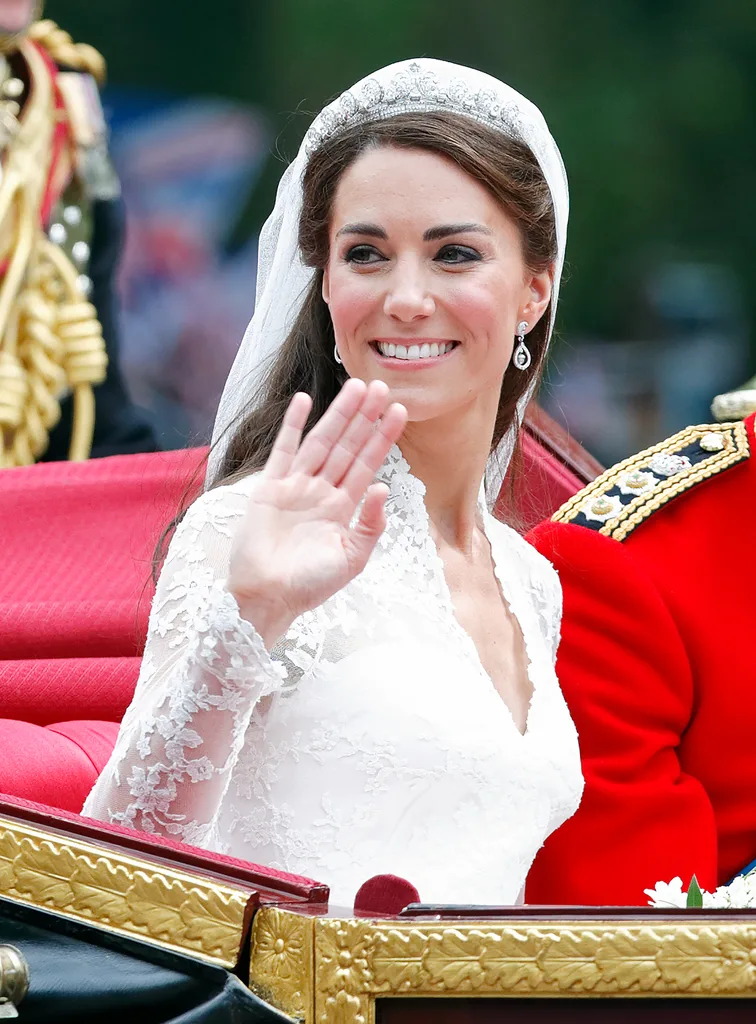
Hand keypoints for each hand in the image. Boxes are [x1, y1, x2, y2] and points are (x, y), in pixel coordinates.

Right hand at [227, 379, 406, 647]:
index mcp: (343, 508)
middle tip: (381, 386)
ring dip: (338, 415)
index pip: (367, 464)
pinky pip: (283, 451)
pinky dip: (293, 426)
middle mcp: (321, 492)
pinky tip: (304, 401)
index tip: (399, 411)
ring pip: (322, 442)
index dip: (382, 438)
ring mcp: (295, 487)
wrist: (267, 598)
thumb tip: (382, 487)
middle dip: (364, 417)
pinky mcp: (270, 488)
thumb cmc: (309, 586)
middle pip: (347, 446)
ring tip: (356, 387)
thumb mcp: (352, 559)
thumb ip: (370, 524)